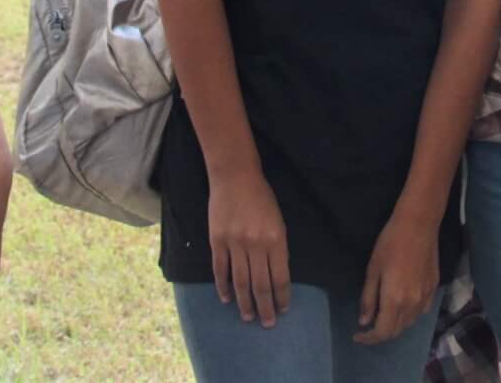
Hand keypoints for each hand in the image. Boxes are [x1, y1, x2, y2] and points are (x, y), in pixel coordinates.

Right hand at [210, 171, 289, 326]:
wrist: (235, 177)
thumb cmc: (261, 198)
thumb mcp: (278, 221)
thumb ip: (277, 248)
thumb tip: (276, 276)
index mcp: (276, 239)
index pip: (280, 277)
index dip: (282, 296)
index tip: (283, 309)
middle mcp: (256, 244)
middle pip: (261, 284)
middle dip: (265, 307)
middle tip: (267, 323)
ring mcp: (235, 243)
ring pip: (241, 282)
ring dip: (245, 303)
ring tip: (248, 317)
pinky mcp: (217, 241)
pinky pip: (220, 270)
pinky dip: (224, 287)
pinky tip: (227, 299)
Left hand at [354, 210, 439, 345]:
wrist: (419, 224)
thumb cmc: (390, 243)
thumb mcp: (373, 269)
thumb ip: (368, 298)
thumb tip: (364, 321)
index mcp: (394, 299)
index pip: (382, 332)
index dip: (368, 338)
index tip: (357, 335)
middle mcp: (412, 304)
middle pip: (396, 331)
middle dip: (380, 333)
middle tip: (368, 325)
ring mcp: (426, 297)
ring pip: (409, 323)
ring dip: (395, 325)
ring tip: (384, 314)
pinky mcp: (434, 289)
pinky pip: (421, 312)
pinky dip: (409, 315)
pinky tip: (403, 304)